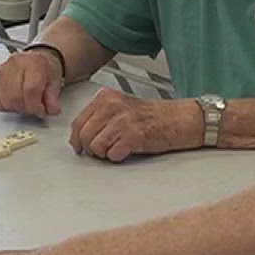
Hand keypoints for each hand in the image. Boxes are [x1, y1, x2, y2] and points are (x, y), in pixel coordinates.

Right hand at [0, 50, 63, 116]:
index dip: (36, 106)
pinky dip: (6, 106)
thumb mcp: (55, 84)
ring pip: (5, 100)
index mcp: (35, 62)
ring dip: (16, 108)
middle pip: (16, 96)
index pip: (30, 90)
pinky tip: (14, 101)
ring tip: (25, 103)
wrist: (36, 62)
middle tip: (34, 108)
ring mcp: (2, 70)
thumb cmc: (45, 71)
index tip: (41, 110)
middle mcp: (16, 63)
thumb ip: (53, 98)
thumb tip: (52, 109)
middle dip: (27, 108)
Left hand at [68, 89, 199, 162]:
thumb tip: (80, 136)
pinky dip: (118, 157)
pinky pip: (112, 154)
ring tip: (117, 148)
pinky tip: (127, 150)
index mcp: (107, 97)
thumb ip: (100, 118)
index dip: (77, 139)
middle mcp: (112, 106)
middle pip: (84, 136)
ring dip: (105, 153)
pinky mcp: (132, 135)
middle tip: (101, 151)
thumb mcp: (121, 108)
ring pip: (96, 147)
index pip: (78, 122)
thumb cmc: (152, 116)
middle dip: (90, 148)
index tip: (78, 146)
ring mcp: (122, 120)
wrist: (178, 119)